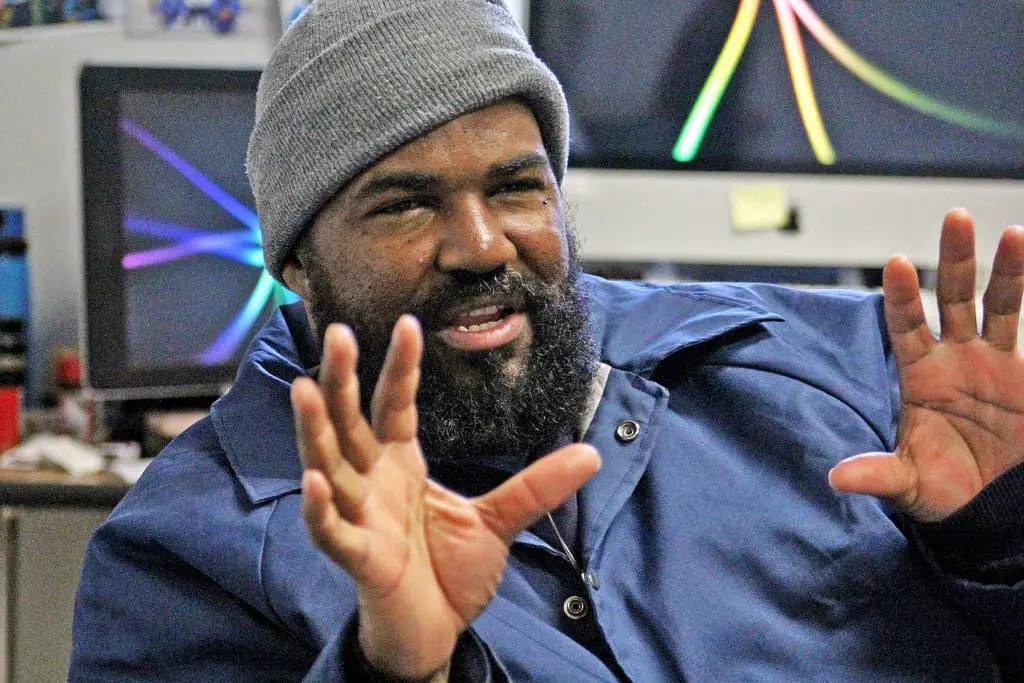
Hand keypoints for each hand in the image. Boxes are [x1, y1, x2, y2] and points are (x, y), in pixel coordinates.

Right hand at [291, 315, 600, 677]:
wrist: (436, 632)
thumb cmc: (451, 573)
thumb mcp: (500, 521)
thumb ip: (536, 486)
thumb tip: (592, 453)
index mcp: (401, 464)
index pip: (395, 406)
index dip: (401, 367)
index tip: (410, 323)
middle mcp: (373, 482)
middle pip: (350, 422)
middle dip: (343, 379)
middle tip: (339, 332)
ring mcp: (362, 518)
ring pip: (330, 465)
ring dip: (316, 430)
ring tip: (306, 388)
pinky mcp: (361, 559)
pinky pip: (333, 532)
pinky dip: (322, 509)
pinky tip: (318, 481)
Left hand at [830, 209, 1023, 521]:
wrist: (991, 507)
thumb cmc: (941, 491)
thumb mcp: (909, 484)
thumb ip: (878, 475)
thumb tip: (837, 478)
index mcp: (920, 375)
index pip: (906, 325)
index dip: (901, 295)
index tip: (894, 264)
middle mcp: (956, 358)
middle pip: (953, 297)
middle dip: (956, 259)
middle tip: (955, 217)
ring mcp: (996, 363)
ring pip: (1002, 305)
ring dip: (1009, 270)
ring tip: (1014, 234)